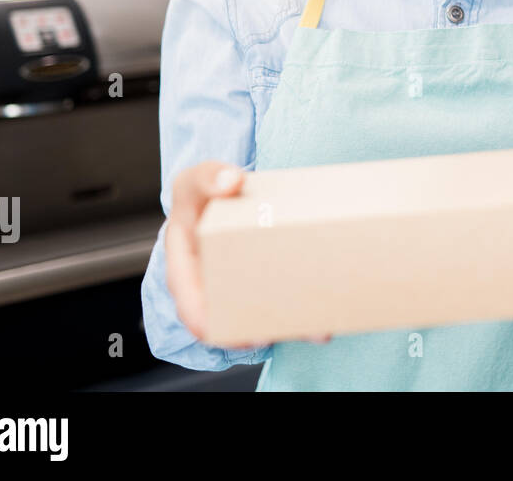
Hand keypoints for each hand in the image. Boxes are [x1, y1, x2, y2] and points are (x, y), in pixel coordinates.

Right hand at [164, 160, 331, 348]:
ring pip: (262, 316)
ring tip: (318, 330)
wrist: (223, 193)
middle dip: (256, 332)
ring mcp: (240, 286)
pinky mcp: (265, 280)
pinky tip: (328, 310)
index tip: (227, 332)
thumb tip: (230, 180)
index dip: (204, 321)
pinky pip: (280, 299)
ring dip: (289, 325)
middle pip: (231, 319)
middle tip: (280, 335)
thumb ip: (209, 176)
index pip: (188, 304)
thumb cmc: (203, 192)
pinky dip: (301, 307)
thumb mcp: (197, 180)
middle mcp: (211, 286)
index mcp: (184, 268)